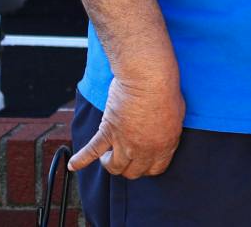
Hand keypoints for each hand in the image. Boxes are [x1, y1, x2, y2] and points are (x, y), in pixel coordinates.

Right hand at [69, 64, 184, 178]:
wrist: (148, 78)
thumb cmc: (165, 91)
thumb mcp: (177, 115)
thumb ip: (168, 132)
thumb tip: (162, 136)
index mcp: (164, 146)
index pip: (156, 169)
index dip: (149, 167)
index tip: (144, 162)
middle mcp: (144, 149)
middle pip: (133, 172)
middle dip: (129, 168)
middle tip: (126, 159)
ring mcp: (124, 143)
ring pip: (114, 167)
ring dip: (110, 163)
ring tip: (108, 157)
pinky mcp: (108, 132)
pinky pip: (92, 151)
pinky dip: (81, 159)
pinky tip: (74, 165)